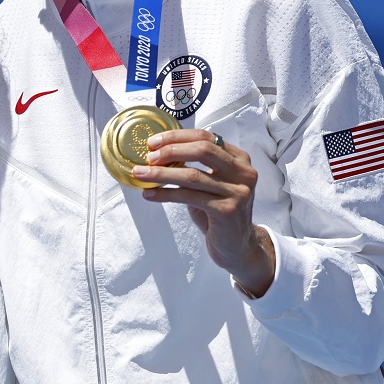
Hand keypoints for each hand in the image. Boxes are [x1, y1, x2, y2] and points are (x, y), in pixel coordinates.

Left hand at [133, 129, 274, 296]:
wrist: (237, 246)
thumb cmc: (218, 210)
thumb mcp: (210, 183)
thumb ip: (195, 165)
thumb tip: (158, 152)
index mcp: (239, 159)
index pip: (206, 137)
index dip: (178, 137)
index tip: (153, 142)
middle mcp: (244, 172)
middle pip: (203, 150)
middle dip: (171, 150)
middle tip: (148, 156)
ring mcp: (238, 192)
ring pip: (193, 175)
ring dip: (161, 173)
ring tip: (140, 173)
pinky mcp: (228, 210)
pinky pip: (189, 197)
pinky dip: (166, 193)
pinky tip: (150, 194)